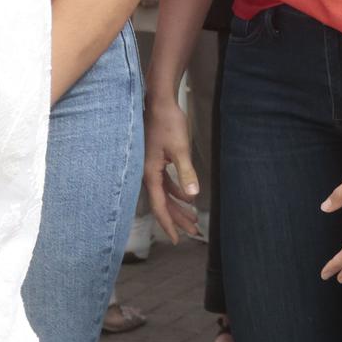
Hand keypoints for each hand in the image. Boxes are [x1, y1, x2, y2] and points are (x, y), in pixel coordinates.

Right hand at [142, 91, 202, 243]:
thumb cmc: (167, 123)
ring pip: (165, 194)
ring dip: (179, 206)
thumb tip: (192, 196)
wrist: (158, 102)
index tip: (177, 238)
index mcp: (150, 174)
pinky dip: (176, 192)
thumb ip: (186, 173)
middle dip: (178, 219)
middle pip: (163, 203)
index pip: (159, 206)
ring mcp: (151, 168)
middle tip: (192, 232)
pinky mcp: (155, 161)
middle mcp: (147, 174)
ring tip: (193, 219)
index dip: (168, 223)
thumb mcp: (179, 149)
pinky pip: (165, 183)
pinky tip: (187, 197)